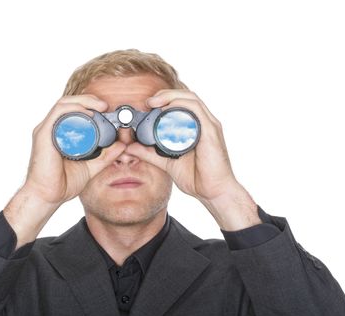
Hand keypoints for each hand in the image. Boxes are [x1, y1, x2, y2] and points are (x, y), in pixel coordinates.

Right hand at [24, 94, 125, 203]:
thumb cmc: (63, 183)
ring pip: (64, 104)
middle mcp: (52, 129)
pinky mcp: (43, 135)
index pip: (73, 111)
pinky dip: (73, 108)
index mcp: (60, 133)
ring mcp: (46, 130)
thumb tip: (122, 145)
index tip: (107, 110)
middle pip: (69, 103)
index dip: (90, 105)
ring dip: (83, 101)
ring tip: (99, 106)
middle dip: (89, 100)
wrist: (48, 196)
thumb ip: (106, 156)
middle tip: (105, 106)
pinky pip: (58, 113)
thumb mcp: (91, 167)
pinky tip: (86, 112)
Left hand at [125, 89, 260, 230]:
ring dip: (171, 96)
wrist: (213, 192)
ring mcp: (209, 125)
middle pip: (185, 96)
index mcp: (195, 127)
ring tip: (154, 102)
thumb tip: (130, 147)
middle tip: (148, 102)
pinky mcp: (211, 131)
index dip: (163, 99)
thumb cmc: (198, 178)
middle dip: (165, 94)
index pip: (181, 103)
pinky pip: (197, 110)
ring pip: (191, 99)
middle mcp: (203, 123)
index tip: (146, 106)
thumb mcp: (167, 163)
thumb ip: (149, 154)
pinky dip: (181, 105)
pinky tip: (168, 109)